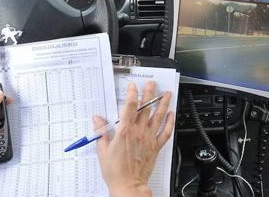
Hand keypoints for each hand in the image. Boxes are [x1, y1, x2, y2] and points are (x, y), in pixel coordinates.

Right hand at [93, 81, 174, 196]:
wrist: (128, 185)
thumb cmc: (115, 171)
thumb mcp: (102, 150)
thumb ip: (100, 132)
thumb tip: (96, 119)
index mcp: (125, 131)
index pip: (130, 106)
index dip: (132, 93)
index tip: (133, 86)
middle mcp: (139, 132)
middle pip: (145, 108)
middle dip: (149, 93)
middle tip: (152, 83)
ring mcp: (149, 139)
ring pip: (158, 117)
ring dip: (163, 104)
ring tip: (166, 94)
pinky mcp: (155, 147)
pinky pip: (165, 132)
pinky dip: (170, 123)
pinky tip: (172, 115)